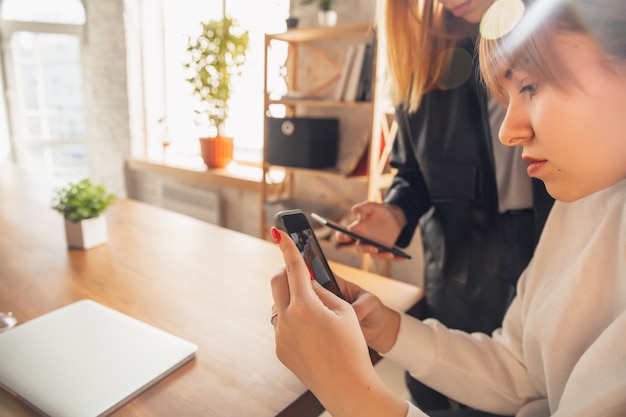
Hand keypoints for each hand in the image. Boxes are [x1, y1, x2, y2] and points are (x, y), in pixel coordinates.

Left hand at [270, 228, 406, 416]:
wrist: (347, 386)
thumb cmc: (351, 346)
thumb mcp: (343, 310)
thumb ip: (322, 292)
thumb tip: (306, 283)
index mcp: (305, 305)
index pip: (292, 267)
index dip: (286, 247)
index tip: (278, 233)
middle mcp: (286, 319)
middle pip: (277, 282)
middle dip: (286, 272)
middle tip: (300, 273)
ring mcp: (280, 335)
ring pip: (279, 304)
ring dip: (292, 299)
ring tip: (315, 313)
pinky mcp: (279, 349)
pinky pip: (282, 325)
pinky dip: (293, 319)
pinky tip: (312, 334)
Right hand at [335, 202, 405, 259]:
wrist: (393, 216)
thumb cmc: (378, 211)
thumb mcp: (370, 206)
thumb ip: (361, 208)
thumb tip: (358, 217)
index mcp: (356, 230)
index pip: (343, 236)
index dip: (342, 237)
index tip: (347, 237)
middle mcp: (363, 241)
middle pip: (360, 248)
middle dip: (366, 249)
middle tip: (374, 247)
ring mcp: (373, 246)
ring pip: (374, 255)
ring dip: (381, 255)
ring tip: (390, 254)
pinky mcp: (384, 250)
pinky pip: (388, 256)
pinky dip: (395, 258)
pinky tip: (402, 258)